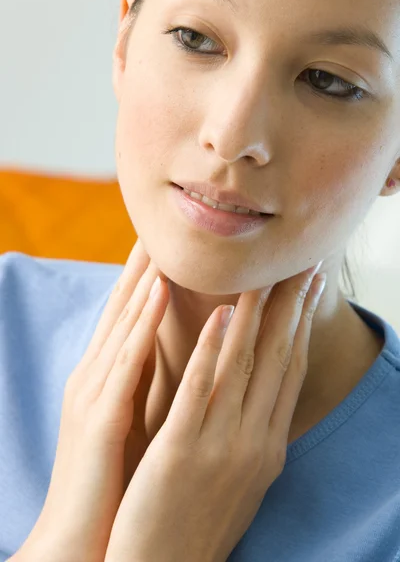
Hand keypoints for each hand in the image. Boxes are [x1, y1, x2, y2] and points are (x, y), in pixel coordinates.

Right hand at [15, 238, 169, 561]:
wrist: (83, 539)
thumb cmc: (114, 480)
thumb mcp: (130, 422)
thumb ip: (146, 385)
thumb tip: (175, 358)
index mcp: (105, 379)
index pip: (127, 317)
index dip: (145, 276)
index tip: (169, 244)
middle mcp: (95, 376)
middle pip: (121, 307)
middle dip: (142, 264)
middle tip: (163, 223)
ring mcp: (94, 392)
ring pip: (123, 321)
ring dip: (147, 277)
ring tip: (167, 239)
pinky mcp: (100, 415)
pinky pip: (126, 358)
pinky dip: (143, 320)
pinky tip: (161, 290)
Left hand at [104, 262, 325, 561]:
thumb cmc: (201, 518)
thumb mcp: (243, 476)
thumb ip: (254, 432)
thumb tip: (262, 392)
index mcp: (269, 446)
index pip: (292, 373)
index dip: (302, 327)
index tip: (309, 290)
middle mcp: (255, 442)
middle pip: (278, 361)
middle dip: (291, 309)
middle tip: (301, 268)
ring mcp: (219, 446)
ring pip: (243, 367)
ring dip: (254, 316)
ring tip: (261, 276)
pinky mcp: (179, 451)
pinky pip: (199, 390)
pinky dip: (211, 349)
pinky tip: (219, 316)